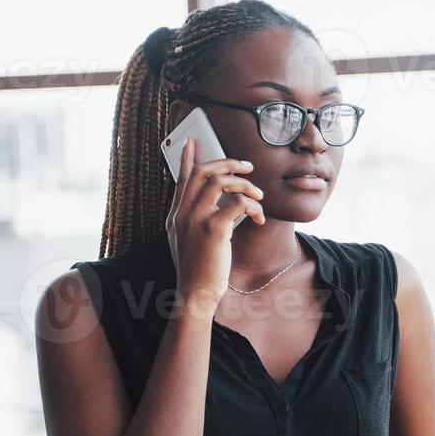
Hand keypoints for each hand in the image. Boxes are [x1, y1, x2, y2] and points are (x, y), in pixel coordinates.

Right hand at [163, 137, 266, 317]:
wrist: (195, 294)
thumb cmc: (198, 270)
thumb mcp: (187, 241)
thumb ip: (193, 219)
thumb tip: (211, 205)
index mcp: (176, 214)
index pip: (182, 178)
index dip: (186, 157)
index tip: (191, 141)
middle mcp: (182, 213)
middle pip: (201, 171)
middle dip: (227, 163)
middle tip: (247, 167)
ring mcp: (195, 220)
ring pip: (219, 182)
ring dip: (244, 184)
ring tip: (258, 196)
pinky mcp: (213, 230)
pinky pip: (237, 204)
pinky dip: (252, 207)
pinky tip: (257, 219)